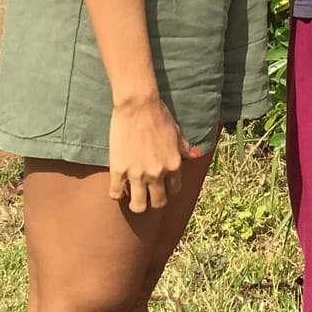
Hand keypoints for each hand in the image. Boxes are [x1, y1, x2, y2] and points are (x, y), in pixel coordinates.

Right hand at [107, 94, 196, 211]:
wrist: (138, 105)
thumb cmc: (159, 115)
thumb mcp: (177, 132)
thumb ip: (184, 148)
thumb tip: (195, 156)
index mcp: (174, 165)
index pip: (174, 189)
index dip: (168, 189)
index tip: (161, 185)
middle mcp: (158, 173)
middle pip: (158, 203)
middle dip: (154, 201)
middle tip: (148, 194)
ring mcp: (138, 174)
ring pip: (139, 205)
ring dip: (137, 204)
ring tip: (133, 197)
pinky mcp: (119, 170)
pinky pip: (116, 194)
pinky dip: (117, 194)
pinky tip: (118, 187)